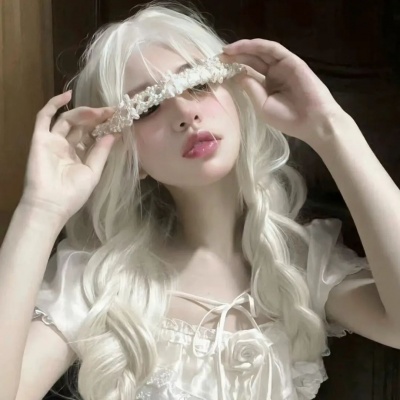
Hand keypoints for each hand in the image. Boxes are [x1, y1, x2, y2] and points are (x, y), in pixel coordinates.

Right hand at [21, 91, 119, 220]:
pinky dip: (54, 104)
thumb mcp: (93, 172)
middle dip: (97, 118)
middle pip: (81, 125)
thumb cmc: (74, 193)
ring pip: (67, 119)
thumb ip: (102, 152)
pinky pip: (44, 117)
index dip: (104, 125)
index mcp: (80, 155)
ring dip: (83, 113)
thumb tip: (114, 134)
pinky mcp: (40, 138)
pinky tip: (67, 95)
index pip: (92, 135)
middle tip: (111, 112)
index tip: (118, 118)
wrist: (51, 204)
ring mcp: (53, 141)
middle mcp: (67, 146)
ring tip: (99, 111)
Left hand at [222, 39, 345, 144]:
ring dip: (244, 48)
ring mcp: (283, 66)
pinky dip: (258, 46)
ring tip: (227, 50)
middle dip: (235, 56)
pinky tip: (244, 47)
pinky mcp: (292, 61)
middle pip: (252, 60)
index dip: (234, 68)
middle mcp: (274, 73)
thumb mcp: (262, 105)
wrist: (312, 122)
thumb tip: (238, 75)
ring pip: (261, 52)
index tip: (218, 68)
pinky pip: (273, 49)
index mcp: (268, 85)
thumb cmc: (288, 118)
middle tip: (219, 56)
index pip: (248, 71)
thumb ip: (251, 89)